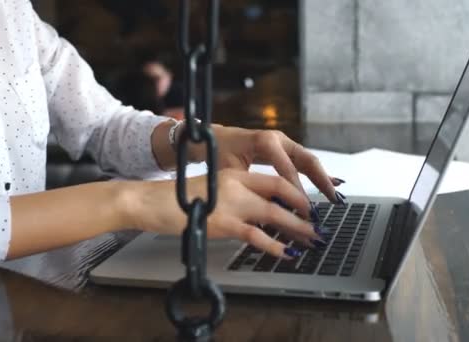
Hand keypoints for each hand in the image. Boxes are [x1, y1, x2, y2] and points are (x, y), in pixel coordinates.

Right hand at [127, 169, 320, 257]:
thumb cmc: (178, 199)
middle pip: (281, 194)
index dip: (295, 193)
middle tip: (316, 225)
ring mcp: (231, 203)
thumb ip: (235, 196)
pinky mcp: (223, 222)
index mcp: (234, 174)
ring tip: (311, 239)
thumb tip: (260, 213)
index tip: (307, 206)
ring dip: (296, 228)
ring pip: (275, 214)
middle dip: (303, 211)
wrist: (152, 202)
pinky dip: (274, 245)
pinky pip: (256, 235)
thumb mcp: (212, 190)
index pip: (274, 180)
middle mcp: (237, 185)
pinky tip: (285, 252)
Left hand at [211, 126, 342, 202]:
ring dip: (321, 178)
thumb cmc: (220, 154)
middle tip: (332, 200)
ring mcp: (283, 142)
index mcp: (266, 142)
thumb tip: (271, 209)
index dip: (297, 191)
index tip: (305, 210)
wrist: (214, 139)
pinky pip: (303, 162)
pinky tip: (330, 185)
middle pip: (306, 160)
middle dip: (321, 181)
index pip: (288, 170)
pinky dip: (315, 174)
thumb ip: (251, 187)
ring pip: (308, 161)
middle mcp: (278, 139)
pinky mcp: (284, 148)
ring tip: (334, 197)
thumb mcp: (232, 173)